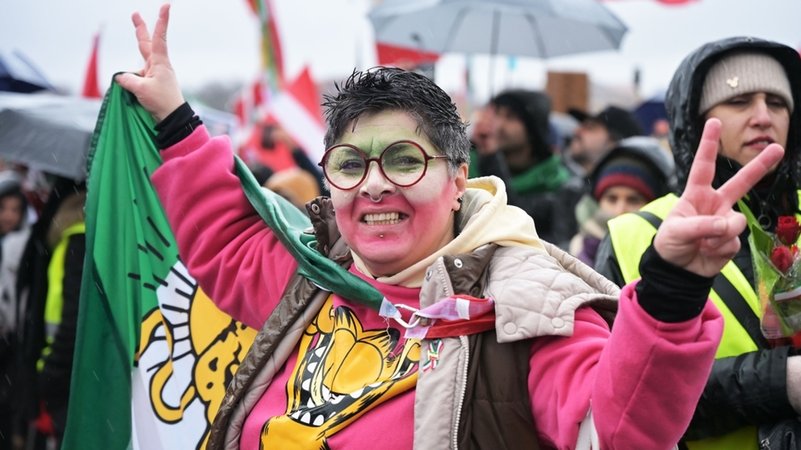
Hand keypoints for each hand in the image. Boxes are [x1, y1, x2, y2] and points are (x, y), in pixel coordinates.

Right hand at [115, 4, 184, 121]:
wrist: (173, 118)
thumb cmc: (161, 101)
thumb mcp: (141, 89)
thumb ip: (127, 80)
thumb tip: (121, 77)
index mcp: (159, 62)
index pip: (158, 37)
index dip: (162, 21)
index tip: (167, 5)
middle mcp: (157, 65)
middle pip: (145, 44)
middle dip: (140, 30)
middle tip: (135, 14)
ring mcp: (154, 74)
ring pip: (138, 67)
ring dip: (133, 79)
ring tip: (145, 96)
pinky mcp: (151, 84)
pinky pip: (136, 80)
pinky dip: (132, 87)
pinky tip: (137, 98)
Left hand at [653, 118, 783, 276]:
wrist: (678, 270)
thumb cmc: (670, 244)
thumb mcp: (676, 232)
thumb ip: (701, 226)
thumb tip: (727, 224)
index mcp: (696, 195)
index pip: (703, 166)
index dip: (708, 144)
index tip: (713, 122)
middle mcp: (714, 204)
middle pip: (741, 182)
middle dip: (760, 166)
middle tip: (777, 147)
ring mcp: (725, 221)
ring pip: (735, 222)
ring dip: (718, 235)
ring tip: (702, 244)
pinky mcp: (732, 239)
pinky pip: (732, 241)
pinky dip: (719, 249)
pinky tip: (708, 252)